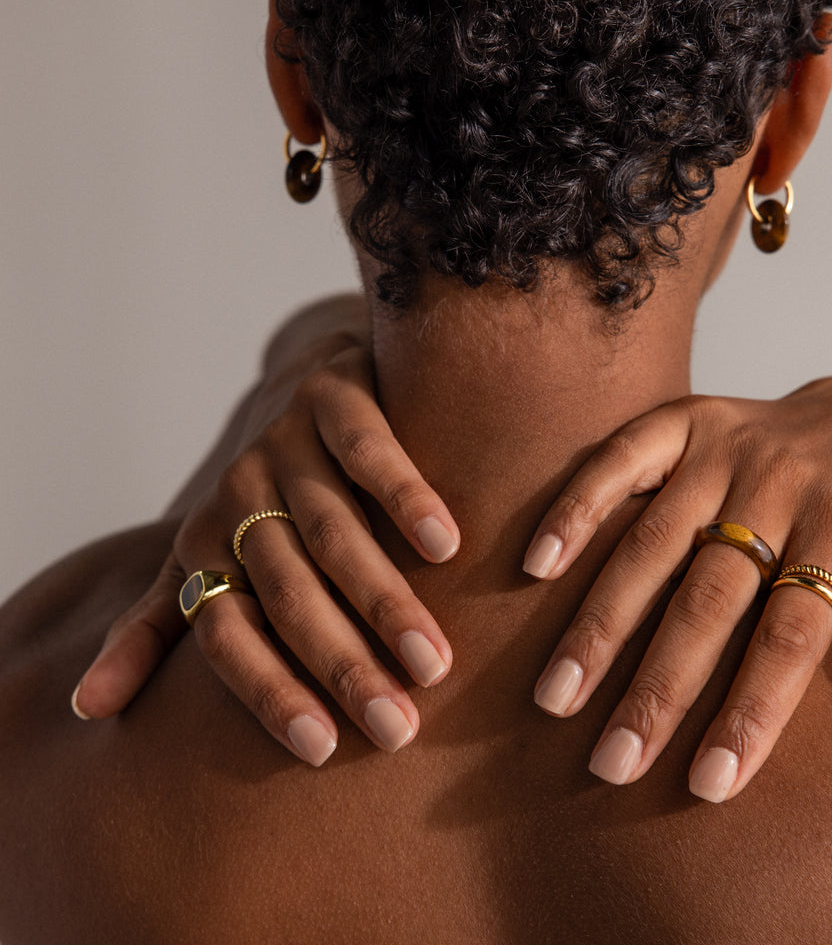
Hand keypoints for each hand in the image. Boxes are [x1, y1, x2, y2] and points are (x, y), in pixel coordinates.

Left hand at [72, 340, 459, 764]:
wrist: (308, 379)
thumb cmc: (267, 494)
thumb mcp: (203, 554)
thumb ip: (156, 624)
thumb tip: (86, 709)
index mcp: (206, 544)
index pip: (226, 632)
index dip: (268, 691)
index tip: (324, 751)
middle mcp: (238, 495)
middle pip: (287, 592)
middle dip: (340, 664)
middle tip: (397, 728)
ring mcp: (285, 443)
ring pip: (332, 532)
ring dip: (382, 601)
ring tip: (434, 662)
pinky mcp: (335, 396)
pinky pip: (368, 453)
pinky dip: (404, 498)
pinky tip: (446, 546)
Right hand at [526, 375, 831, 799]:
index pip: (792, 633)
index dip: (750, 708)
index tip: (708, 784)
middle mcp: (778, 483)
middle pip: (709, 598)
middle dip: (657, 686)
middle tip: (611, 762)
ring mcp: (724, 448)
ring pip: (651, 544)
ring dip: (600, 622)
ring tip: (557, 696)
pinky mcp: (683, 421)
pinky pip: (618, 461)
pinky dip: (576, 511)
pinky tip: (537, 567)